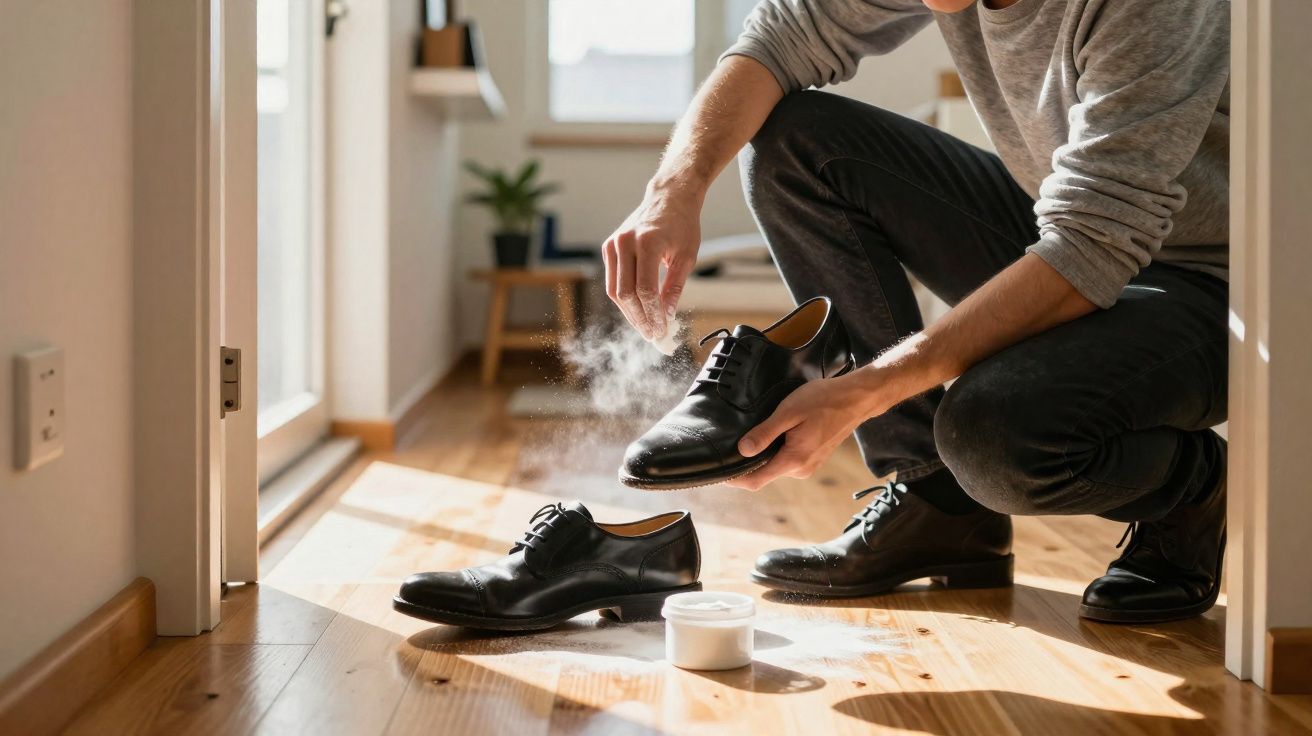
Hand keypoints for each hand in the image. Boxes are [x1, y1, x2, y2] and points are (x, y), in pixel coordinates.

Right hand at [602, 185, 701, 339]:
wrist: (668, 198)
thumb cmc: (682, 225)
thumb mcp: (687, 257)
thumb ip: (674, 287)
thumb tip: (666, 316)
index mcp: (647, 242)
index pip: (645, 289)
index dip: (652, 314)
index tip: (661, 331)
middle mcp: (625, 242)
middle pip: (626, 293)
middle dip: (639, 318)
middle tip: (652, 335)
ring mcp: (613, 244)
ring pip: (615, 290)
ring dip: (629, 313)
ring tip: (645, 328)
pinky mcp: (608, 247)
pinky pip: (613, 281)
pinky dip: (624, 299)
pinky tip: (638, 311)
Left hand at [726, 369, 888, 491]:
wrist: (855, 399)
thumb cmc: (824, 400)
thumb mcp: (789, 412)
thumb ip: (765, 433)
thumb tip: (742, 451)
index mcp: (794, 460)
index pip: (755, 480)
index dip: (734, 479)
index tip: (717, 470)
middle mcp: (801, 469)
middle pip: (763, 474)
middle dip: (746, 463)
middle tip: (731, 443)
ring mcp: (808, 466)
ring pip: (774, 466)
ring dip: (762, 455)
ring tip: (755, 433)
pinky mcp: (811, 459)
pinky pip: (786, 460)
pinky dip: (775, 451)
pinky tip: (775, 432)